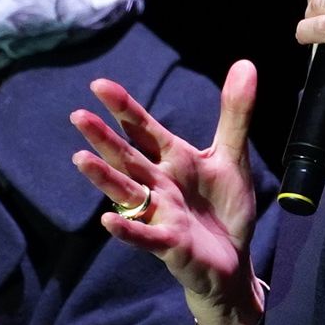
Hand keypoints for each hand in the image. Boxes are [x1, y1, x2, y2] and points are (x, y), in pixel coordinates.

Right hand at [70, 61, 264, 324]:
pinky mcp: (169, 243)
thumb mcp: (232, 156)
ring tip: (80, 159)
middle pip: (127, 157)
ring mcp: (160, 213)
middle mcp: (159, 184)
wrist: (233, 260)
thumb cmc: (223, 209)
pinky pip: (145, 235)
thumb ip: (235, 113)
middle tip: (78, 115)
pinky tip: (108, 220)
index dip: (124, 108)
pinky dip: (128, 228)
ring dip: (104, 177)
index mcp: (172, 160)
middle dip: (104, 138)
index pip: (144, 130)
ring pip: (127, 192)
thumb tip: (245, 63)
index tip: (100, 85)